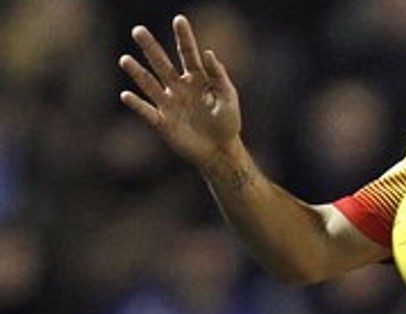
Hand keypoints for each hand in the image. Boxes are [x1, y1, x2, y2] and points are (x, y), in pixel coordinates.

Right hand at [118, 15, 242, 167]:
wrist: (220, 151)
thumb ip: (219, 76)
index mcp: (197, 79)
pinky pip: (146, 111)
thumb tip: (208, 52)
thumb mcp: (229, 98)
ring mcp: (169, 103)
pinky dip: (136, 104)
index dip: (184, 37)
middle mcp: (179, 87)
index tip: (179, 19)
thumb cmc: (227, 123)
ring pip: (149, 84)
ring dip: (137, 72)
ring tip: (125, 59)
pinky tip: (126, 95)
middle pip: (162, 63)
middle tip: (138, 30)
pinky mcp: (162, 122)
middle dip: (150, 47)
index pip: (188, 53)